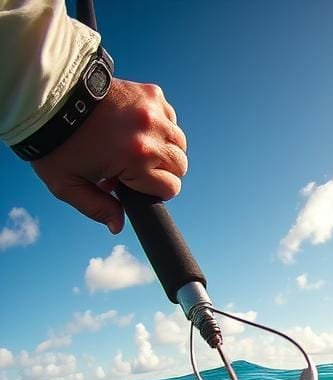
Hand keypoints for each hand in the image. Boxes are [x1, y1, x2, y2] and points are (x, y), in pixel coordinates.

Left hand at [30, 77, 187, 232]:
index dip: (152, 190)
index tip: (133, 181)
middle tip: (134, 166)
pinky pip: (170, 118)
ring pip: (179, 142)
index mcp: (135, 159)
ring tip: (137, 146)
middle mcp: (150, 134)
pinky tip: (136, 126)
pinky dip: (160, 125)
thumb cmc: (55, 141)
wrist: (44, 95)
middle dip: (161, 171)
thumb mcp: (67, 184)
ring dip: (164, 148)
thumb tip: (117, 225)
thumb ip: (95, 208)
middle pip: (179, 166)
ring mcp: (153, 111)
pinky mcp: (150, 93)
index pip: (170, 188)